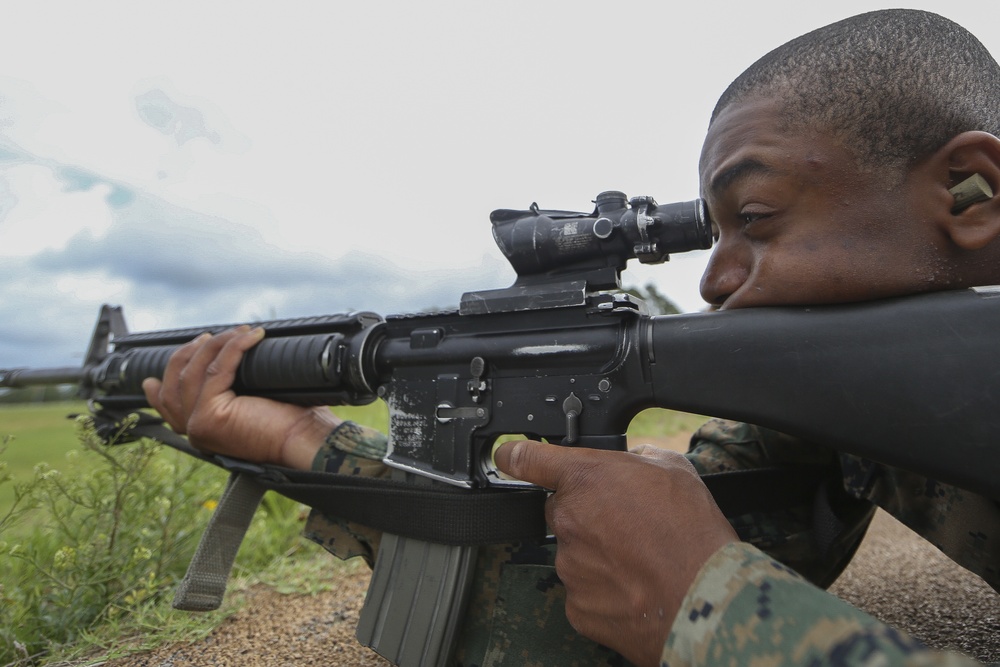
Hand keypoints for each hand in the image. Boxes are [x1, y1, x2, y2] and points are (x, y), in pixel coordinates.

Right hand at [141, 326, 336, 468]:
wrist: (306, 440)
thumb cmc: (291, 422)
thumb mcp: (250, 402)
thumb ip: (227, 389)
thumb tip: (222, 358)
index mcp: (203, 431)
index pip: (169, 405)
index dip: (161, 383)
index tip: (161, 366)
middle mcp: (196, 432)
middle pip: (176, 383)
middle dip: (189, 354)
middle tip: (208, 336)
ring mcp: (198, 425)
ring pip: (194, 372)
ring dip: (216, 344)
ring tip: (239, 330)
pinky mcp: (209, 415)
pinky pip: (217, 370)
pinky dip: (233, 347)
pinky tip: (250, 335)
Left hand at [493, 441, 736, 666]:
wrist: (704, 599)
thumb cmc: (692, 533)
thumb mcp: (673, 469)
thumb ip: (637, 459)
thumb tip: (631, 463)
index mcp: (585, 479)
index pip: (527, 459)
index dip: (514, 455)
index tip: (507, 457)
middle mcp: (567, 519)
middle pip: (562, 511)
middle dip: (587, 515)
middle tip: (627, 526)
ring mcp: (568, 565)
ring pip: (575, 553)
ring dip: (599, 554)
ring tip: (641, 560)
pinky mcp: (576, 606)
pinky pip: (584, 591)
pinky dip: (605, 589)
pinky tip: (635, 586)